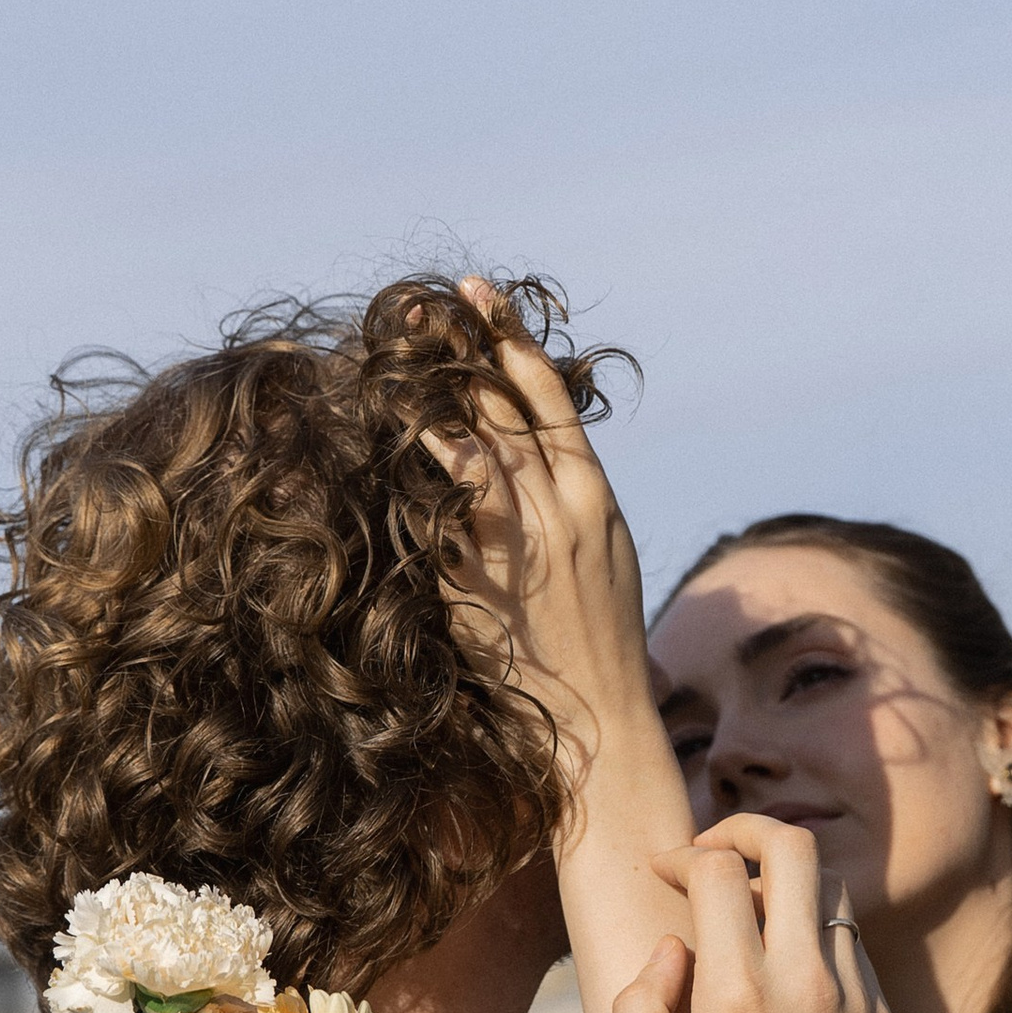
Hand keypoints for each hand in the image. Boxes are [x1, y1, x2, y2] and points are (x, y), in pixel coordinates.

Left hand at [425, 288, 652, 773]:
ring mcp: (531, 540)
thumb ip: (570, 504)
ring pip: (489, 444)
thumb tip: (531, 457)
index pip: (551, 399)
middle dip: (469, 351)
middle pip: (512, 408)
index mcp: (594, 496)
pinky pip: (466, 508)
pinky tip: (418, 435)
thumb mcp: (603, 557)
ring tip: (408, 346)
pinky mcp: (495, 578)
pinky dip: (445, 467)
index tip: (482, 296)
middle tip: (427, 303)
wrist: (600, 717)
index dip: (513, 343)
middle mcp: (566, 506)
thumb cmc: (596, 641)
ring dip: (446, 395)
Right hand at [612, 814, 897, 1012]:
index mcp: (738, 999)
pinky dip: (814, 933)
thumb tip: (674, 946)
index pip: (718, 873)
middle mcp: (805, 982)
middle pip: (794, 848)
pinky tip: (785, 968)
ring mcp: (856, 996)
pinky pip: (851, 942)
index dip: (683, 853)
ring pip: (830, 890)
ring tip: (749, 912)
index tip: (665, 870)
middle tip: (715, 848)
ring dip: (784, 883)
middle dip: (747, 827)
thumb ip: (639, 1006)